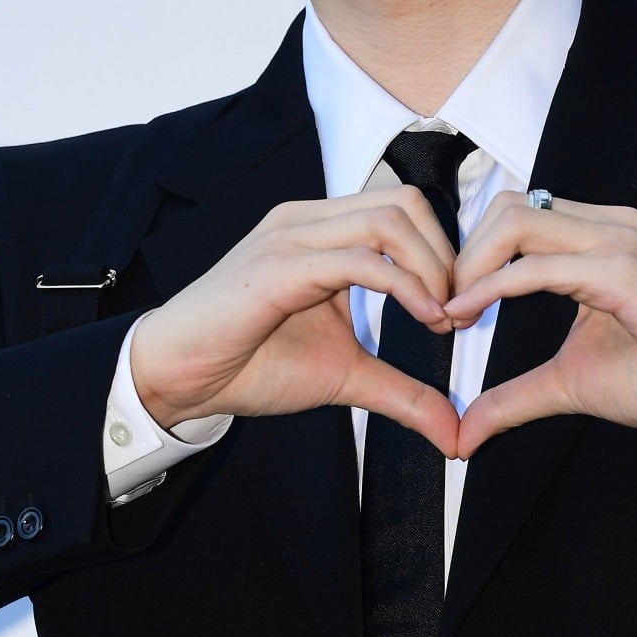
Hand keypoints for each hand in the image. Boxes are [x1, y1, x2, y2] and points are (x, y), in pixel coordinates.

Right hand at [131, 189, 460, 456]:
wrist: (177, 376)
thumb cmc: (249, 364)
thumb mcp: (344, 377)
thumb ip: (401, 393)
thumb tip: (454, 434)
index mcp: (323, 230)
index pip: (404, 208)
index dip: (444, 252)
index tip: (460, 309)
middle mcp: (310, 220)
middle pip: (405, 202)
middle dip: (446, 254)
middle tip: (458, 310)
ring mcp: (293, 237)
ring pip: (389, 219)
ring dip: (432, 267)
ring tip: (442, 316)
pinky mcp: (281, 266)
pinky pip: (360, 259)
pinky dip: (405, 285)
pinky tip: (424, 318)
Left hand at [446, 194, 636, 457]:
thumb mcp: (571, 382)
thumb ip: (515, 396)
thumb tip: (465, 431)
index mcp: (599, 235)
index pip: (516, 213)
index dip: (474, 252)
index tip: (449, 302)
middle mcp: (608, 224)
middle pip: (508, 207)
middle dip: (464, 253)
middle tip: (444, 304)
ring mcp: (618, 240)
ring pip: (517, 222)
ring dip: (472, 264)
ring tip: (454, 309)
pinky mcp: (623, 270)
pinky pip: (539, 266)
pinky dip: (494, 286)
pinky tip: (469, 311)